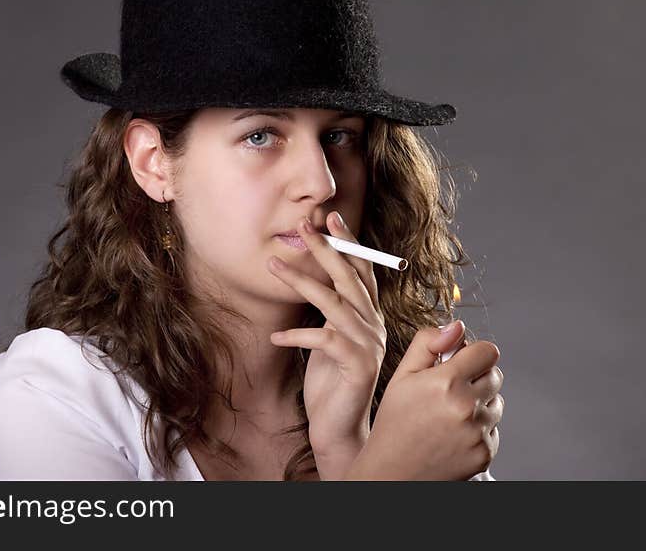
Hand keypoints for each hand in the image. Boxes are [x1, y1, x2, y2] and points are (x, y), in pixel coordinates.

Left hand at [267, 211, 385, 468]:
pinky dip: (297, 335)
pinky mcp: (356, 366)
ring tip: (273, 264)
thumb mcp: (330, 338)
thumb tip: (313, 278)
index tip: (330, 217)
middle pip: (349, 278)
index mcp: (368, 316)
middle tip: (304, 225)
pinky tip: (276, 335)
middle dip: (326, 249)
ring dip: (302, 281)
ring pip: (334, 303)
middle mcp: (372, 325)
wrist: (340, 427)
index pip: (362, 270)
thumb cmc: (331, 380)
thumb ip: (331, 311)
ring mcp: (368, 345)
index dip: (348, 243)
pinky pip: (323, 340)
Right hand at [346, 322, 504, 479]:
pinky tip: (453, 434)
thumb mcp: (401, 376)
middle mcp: (467, 407)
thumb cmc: (394, 422)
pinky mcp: (485, 454)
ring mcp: (478, 433)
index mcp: (446, 382)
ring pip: (497, 403)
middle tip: (450, 389)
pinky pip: (494, 429)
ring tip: (448, 414)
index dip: (474, 352)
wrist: (392, 473)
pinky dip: (479, 429)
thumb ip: (428, 344)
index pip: (488, 351)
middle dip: (477, 377)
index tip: (460, 361)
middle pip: (496, 375)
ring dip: (479, 403)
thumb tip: (457, 326)